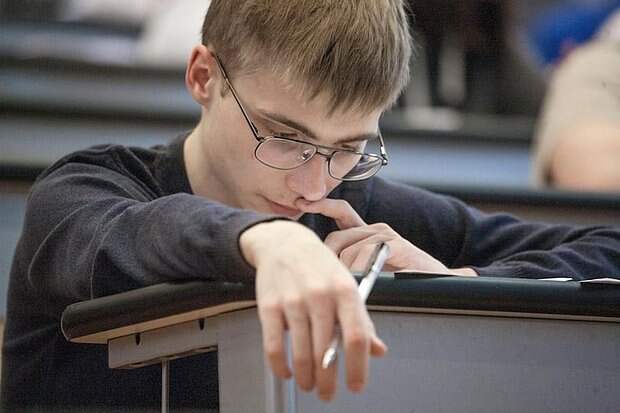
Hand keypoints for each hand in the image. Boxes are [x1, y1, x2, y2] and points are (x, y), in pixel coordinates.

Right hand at [239, 220, 387, 400]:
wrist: (285, 242)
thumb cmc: (320, 267)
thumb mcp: (347, 287)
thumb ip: (362, 321)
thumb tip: (378, 351)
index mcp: (345, 291)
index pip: (356, 337)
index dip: (358, 368)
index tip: (356, 386)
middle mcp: (320, 296)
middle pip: (326, 352)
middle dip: (328, 381)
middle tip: (328, 394)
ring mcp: (293, 301)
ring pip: (301, 354)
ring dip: (306, 378)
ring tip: (309, 385)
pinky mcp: (269, 306)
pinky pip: (274, 347)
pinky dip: (280, 367)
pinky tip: (287, 373)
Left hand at [296, 198, 476, 275]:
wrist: (439, 282)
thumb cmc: (402, 279)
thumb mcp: (370, 270)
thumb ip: (349, 265)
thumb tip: (323, 271)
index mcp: (367, 232)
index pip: (340, 212)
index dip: (322, 205)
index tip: (303, 202)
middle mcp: (375, 229)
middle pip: (336, 238)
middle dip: (328, 259)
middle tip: (328, 280)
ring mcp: (386, 235)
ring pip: (348, 249)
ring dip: (344, 272)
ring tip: (350, 289)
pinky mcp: (396, 244)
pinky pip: (364, 255)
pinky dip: (358, 271)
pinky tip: (363, 282)